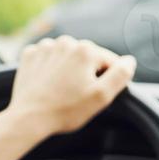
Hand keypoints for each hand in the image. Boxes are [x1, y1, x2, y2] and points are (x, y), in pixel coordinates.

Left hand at [5, 36, 136, 139]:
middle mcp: (66, 42)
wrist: (29, 118)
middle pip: (87, 58)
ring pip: (67, 56)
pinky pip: (47, 58)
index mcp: (86, 49)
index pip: (109, 61)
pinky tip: (48, 84)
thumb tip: (129, 61)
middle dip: (87, 73)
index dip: (108, 79)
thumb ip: (120, 75)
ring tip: (62, 90)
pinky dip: (49, 68)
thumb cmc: (66, 109)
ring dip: (68, 69)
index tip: (96, 94)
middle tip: (78, 95)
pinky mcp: (30, 56)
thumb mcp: (102, 96)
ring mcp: (45, 47)